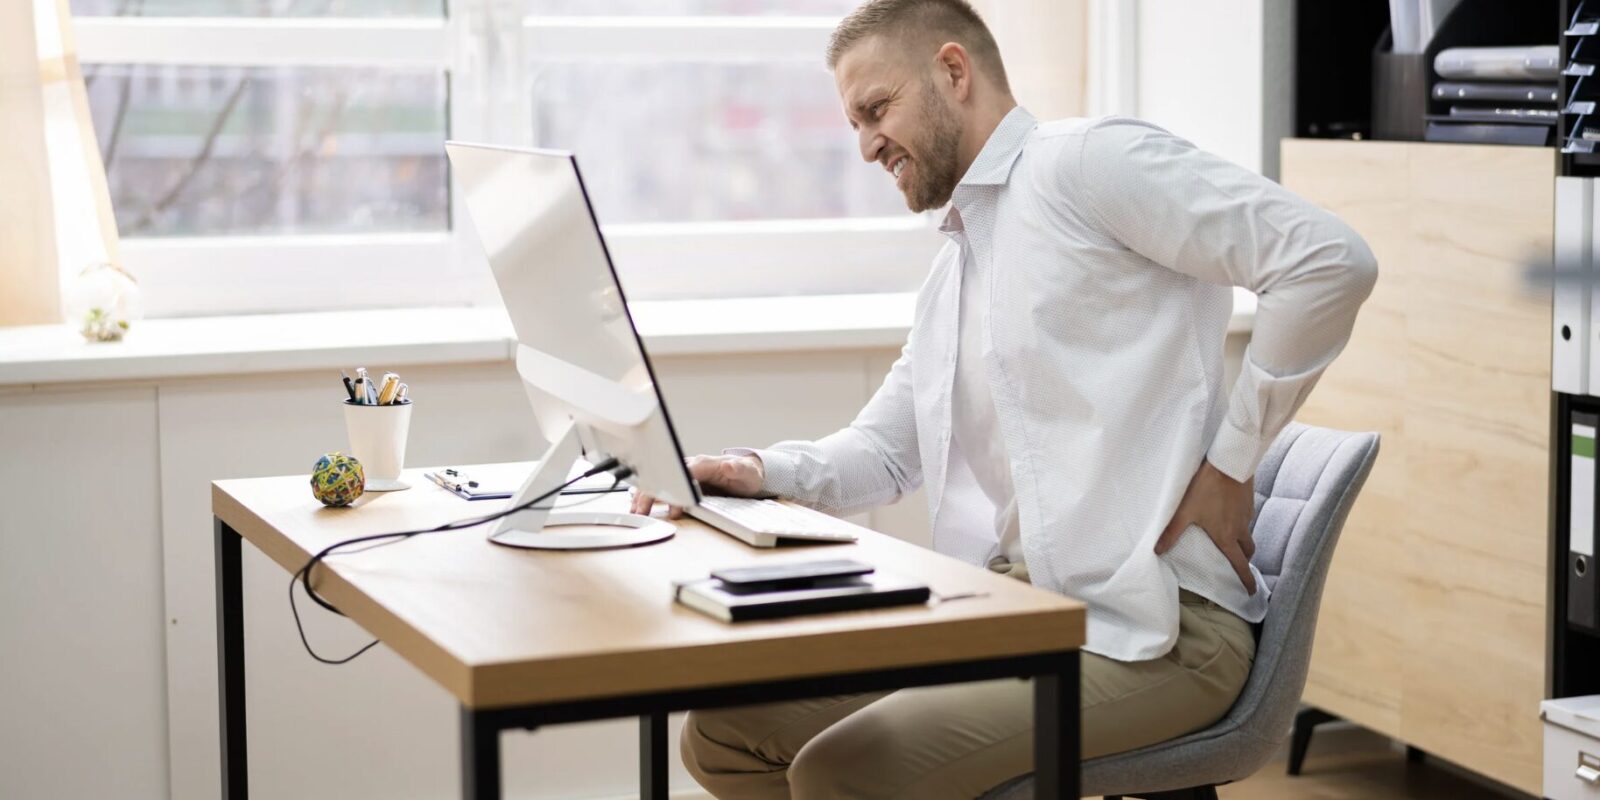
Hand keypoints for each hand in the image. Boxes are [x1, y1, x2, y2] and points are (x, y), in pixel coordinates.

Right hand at [628, 453, 765, 518]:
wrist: (748, 472)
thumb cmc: (747, 474)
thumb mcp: (748, 473)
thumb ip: (739, 469)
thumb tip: (730, 466)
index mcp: (704, 464)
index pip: (684, 471)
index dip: (675, 487)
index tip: (670, 503)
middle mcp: (691, 466)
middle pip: (665, 476)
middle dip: (652, 493)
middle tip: (641, 511)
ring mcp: (685, 472)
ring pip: (659, 480)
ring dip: (645, 494)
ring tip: (635, 511)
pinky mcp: (682, 481)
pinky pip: (661, 485)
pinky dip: (648, 494)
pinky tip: (637, 504)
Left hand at [1155, 459, 1257, 594]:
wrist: (1229, 464)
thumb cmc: (1206, 488)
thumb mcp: (1185, 511)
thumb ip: (1172, 532)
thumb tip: (1157, 550)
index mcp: (1226, 537)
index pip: (1240, 565)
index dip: (1246, 580)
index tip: (1251, 592)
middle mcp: (1240, 529)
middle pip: (1247, 552)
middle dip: (1244, 561)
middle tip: (1238, 565)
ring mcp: (1246, 515)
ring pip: (1248, 535)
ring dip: (1242, 542)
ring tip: (1231, 540)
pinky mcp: (1248, 502)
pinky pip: (1246, 519)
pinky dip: (1241, 523)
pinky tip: (1229, 516)